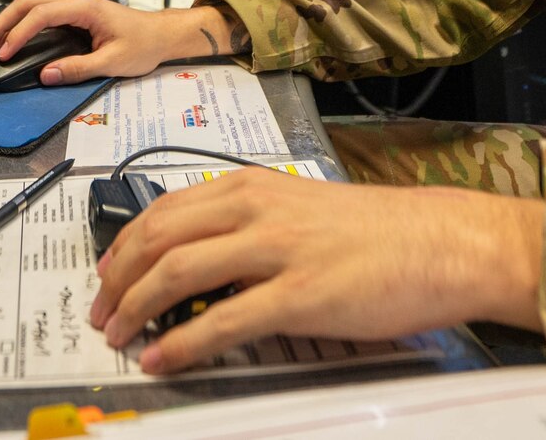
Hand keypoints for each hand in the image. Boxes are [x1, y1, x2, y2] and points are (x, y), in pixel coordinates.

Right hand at [0, 0, 238, 85]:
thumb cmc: (141, 45)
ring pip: (31, 3)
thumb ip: (78, 69)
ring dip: (9, 21)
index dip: (18, 33)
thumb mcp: (112, 62)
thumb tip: (44, 75)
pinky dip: (21, 21)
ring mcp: (73, 2)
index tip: (4, 54)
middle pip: (28, 2)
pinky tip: (13, 38)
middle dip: (3, 23)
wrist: (160, 35)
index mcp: (83, 7)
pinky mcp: (73, 10)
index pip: (40, 14)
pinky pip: (40, 10)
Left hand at [88, 166, 545, 373]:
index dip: (124, 246)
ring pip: (178, 273)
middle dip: (118, 279)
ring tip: (118, 337)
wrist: (443, 242)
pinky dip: (182, 342)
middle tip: (101, 312)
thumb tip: (202, 258)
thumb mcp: (302, 208)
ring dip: (137, 309)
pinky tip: (162, 358)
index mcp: (254, 187)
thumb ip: (252, 224)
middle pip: (159, 238)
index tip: (107, 274)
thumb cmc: (380, 233)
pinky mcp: (300, 295)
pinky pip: (223, 320)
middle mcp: (257, 209)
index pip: (164, 211)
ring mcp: (277, 251)